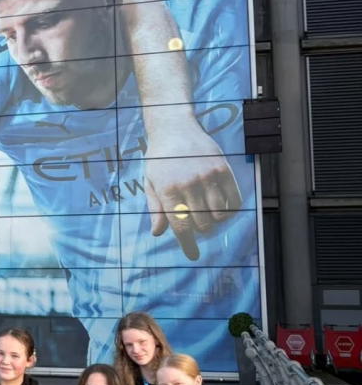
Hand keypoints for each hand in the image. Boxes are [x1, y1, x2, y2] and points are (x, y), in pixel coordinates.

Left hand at [143, 133, 242, 261]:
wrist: (174, 128)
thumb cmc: (159, 158)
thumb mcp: (150, 182)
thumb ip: (155, 208)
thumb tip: (158, 233)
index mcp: (167, 190)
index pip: (180, 226)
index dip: (188, 245)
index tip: (193, 256)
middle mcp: (188, 184)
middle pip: (202, 223)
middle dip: (199, 231)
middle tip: (196, 225)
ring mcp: (207, 176)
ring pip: (218, 214)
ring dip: (214, 221)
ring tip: (207, 216)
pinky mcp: (223, 169)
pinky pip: (233, 200)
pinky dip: (229, 211)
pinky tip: (221, 210)